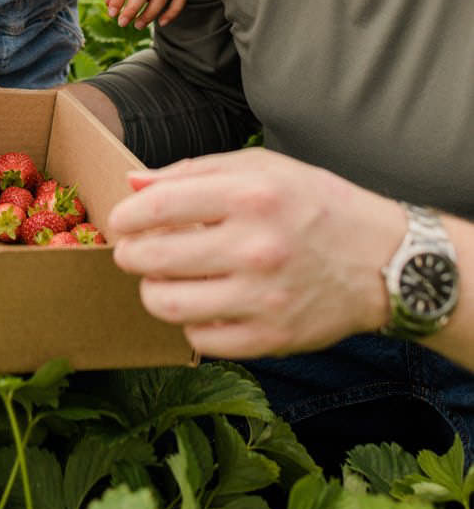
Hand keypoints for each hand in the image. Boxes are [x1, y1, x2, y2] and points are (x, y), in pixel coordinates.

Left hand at [107, 148, 403, 357]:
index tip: (122, 223)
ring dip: (154, 292)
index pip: (156, 207)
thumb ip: (195, 171)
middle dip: (131, 255)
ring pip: (166, 304)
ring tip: (166, 280)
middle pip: (152, 258)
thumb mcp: (263, 169)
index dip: (126, 217)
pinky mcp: (271, 337)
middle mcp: (255, 247)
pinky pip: (199, 340)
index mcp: (250, 196)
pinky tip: (205, 305)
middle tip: (137, 252)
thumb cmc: (316, 206)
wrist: (385, 261)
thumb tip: (133, 183)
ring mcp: (263, 297)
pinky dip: (192, 324)